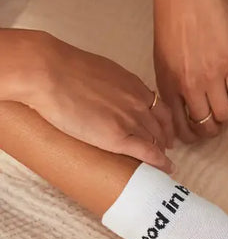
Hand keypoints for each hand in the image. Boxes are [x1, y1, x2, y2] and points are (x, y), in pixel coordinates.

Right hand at [2, 30, 174, 171]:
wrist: (49, 73)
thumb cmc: (63, 69)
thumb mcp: (99, 71)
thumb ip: (109, 84)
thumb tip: (101, 91)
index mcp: (133, 85)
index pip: (159, 108)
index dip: (165, 123)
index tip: (165, 131)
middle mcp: (137, 102)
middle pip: (161, 126)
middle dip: (164, 139)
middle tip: (165, 150)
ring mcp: (129, 120)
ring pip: (156, 140)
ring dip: (162, 152)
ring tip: (163, 163)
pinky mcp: (117, 137)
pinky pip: (147, 152)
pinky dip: (160, 162)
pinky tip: (166, 168)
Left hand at [150, 0, 227, 141]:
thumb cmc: (172, 17)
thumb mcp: (162, 56)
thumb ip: (171, 83)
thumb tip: (181, 105)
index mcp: (168, 84)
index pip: (180, 127)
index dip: (190, 136)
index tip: (196, 133)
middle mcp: (188, 85)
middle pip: (205, 126)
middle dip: (210, 129)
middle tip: (215, 122)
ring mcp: (211, 76)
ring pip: (224, 115)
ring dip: (226, 115)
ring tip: (226, 105)